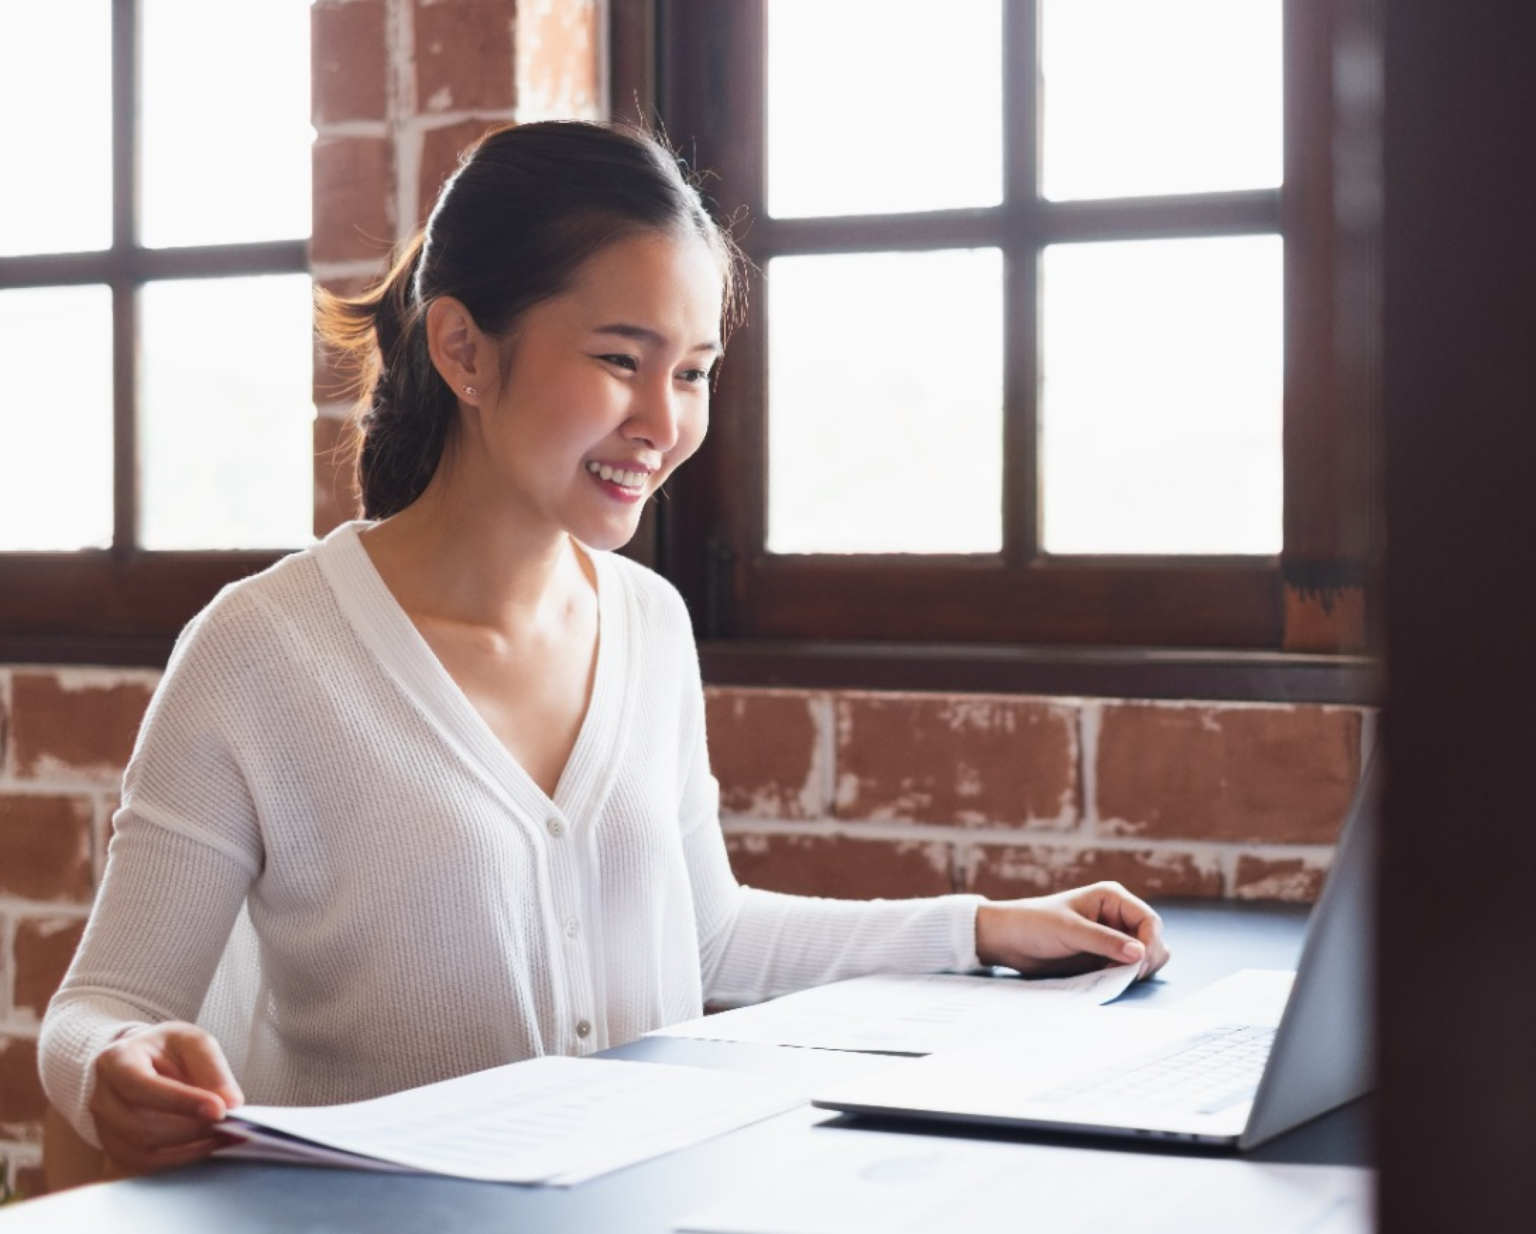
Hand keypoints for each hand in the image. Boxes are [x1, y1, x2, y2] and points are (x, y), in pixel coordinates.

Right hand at [89, 1022, 243, 1174]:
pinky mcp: (115, 1154)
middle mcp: (102, 1099)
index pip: (142, 1087)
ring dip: (189, 1149)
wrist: (139, 1063)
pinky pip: (145, 1168)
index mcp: (116, 1061)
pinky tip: (205, 1147)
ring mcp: (104, 1130)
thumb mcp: (192, 1041)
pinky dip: (179, 1161)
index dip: (181, 1102)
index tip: (219, 1109)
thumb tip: (231, 1102)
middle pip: (141, 1127)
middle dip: (191, 1129)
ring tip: (222, 1136)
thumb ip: (212, 1067)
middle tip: (229, 1124)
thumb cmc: (165, 1050)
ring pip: (142, 1153)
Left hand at [974, 882, 1169, 979]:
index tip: (1136, 965)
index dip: (1149, 945)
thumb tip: (1140, 953)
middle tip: (1126, 975)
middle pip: (1154, 941)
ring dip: (1138, 970)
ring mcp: (1112, 938)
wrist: (1008, 940)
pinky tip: (1109, 979)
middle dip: (1146, 960)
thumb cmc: (1034, 924)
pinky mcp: (1104, 957)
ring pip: (1146, 957)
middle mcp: (1117, 916)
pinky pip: (1128, 970)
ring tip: (1113, 975)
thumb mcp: (1069, 931)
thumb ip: (1105, 942)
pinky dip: (1126, 977)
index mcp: (1113, 898)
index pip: (1150, 922)